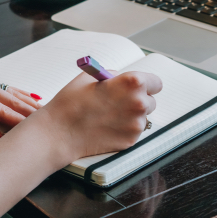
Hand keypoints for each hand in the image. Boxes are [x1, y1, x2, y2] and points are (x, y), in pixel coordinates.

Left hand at [0, 75, 42, 146]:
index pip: (2, 112)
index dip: (21, 123)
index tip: (36, 131)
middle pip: (11, 100)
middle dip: (31, 112)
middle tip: (49, 123)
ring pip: (10, 92)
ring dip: (28, 103)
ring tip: (45, 113)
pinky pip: (3, 88)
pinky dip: (18, 95)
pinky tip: (30, 99)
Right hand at [35, 70, 162, 162]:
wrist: (60, 132)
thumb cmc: (72, 101)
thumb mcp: (92, 77)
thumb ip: (114, 76)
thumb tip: (123, 81)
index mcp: (132, 83)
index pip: (156, 82)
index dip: (146, 84)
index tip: (139, 87)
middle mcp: (139, 103)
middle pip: (151, 101)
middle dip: (138, 100)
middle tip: (120, 102)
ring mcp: (136, 124)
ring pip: (142, 117)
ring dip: (131, 116)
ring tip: (109, 115)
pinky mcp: (131, 140)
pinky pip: (134, 131)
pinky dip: (124, 129)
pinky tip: (107, 126)